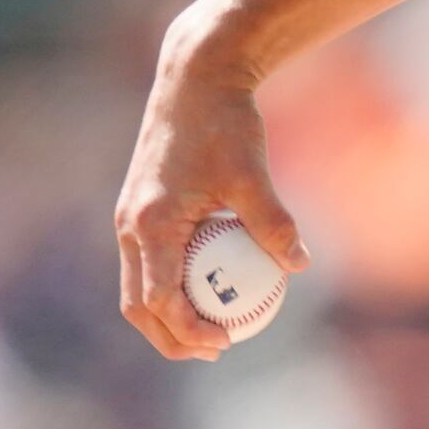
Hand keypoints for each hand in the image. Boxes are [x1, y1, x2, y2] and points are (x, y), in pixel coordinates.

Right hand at [114, 26, 309, 360]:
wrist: (195, 80)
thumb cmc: (224, 124)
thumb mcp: (252, 175)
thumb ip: (273, 223)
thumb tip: (299, 264)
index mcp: (150, 225)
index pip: (159, 298)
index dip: (188, 329)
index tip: (225, 341)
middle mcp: (129, 226)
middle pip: (138, 304)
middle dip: (171, 336)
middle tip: (217, 348)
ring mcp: (130, 218)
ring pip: (138, 285)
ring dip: (168, 315)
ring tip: (213, 330)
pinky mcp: (140, 208)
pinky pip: (149, 261)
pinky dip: (171, 284)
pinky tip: (211, 285)